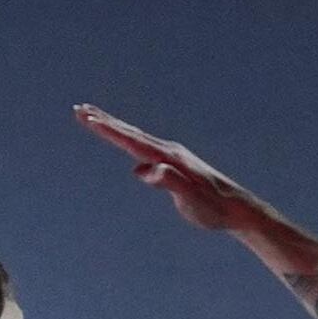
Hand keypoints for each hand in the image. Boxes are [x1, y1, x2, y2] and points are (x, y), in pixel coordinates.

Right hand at [74, 105, 256, 233]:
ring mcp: (172, 158)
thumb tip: (146, 169)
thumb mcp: (191, 199)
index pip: (132, 142)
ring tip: (95, 120)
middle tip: (79, 109)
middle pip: (131, 133)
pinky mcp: (175, 167)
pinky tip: (129, 154)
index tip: (88, 118)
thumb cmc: (214, 208)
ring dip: (115, 130)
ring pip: (137, 140)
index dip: (108, 130)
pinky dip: (131, 147)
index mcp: (169, 157)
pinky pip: (146, 152)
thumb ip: (170, 182)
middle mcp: (169, 152)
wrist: (238, 209)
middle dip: (104, 121)